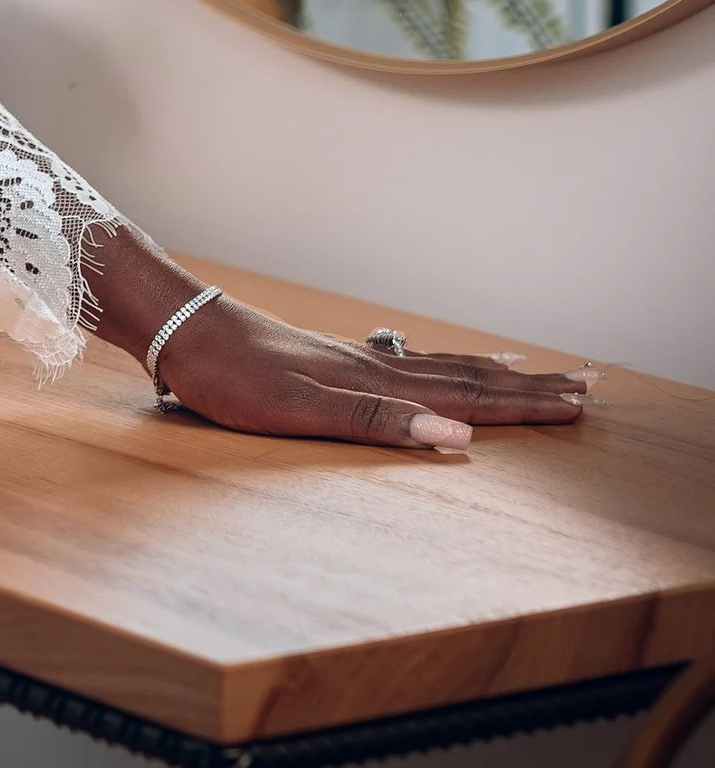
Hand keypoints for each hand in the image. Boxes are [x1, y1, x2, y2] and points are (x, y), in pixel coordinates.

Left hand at [87, 224, 595, 452]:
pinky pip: (406, 363)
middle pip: (469, 376)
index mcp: (377, 384)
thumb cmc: (232, 378)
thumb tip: (456, 438)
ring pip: (441, 367)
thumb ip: (378, 423)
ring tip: (535, 370)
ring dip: (494, 373)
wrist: (179, 329)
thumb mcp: (302, 411)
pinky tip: (438, 368)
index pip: (470, 398)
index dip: (527, 404)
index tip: (582, 402)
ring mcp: (353, 360)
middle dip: (530, 387)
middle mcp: (374, 367)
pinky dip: (441, 367)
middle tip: (587, 383)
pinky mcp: (328, 360)